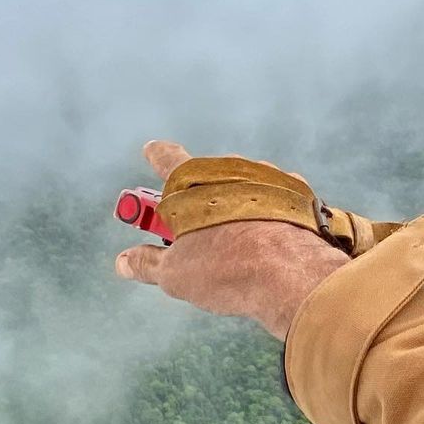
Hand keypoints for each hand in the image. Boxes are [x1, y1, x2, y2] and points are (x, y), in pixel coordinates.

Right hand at [114, 141, 348, 339]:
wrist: (292, 274)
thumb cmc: (227, 268)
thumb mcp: (175, 272)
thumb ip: (148, 263)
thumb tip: (124, 262)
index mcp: (195, 180)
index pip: (168, 159)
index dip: (157, 156)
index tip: (152, 150)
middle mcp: (234, 169)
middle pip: (208, 179)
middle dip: (198, 199)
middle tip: (191, 230)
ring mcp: (270, 180)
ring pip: (244, 190)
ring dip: (235, 208)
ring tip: (234, 246)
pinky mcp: (299, 196)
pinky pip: (275, 202)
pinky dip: (267, 217)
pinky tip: (266, 242)